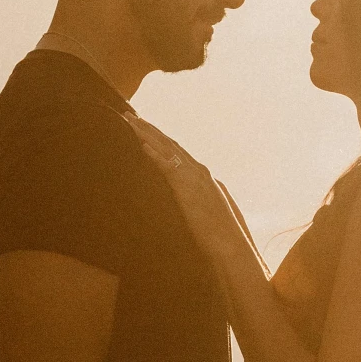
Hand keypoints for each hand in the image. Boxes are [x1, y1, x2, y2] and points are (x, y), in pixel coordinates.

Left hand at [131, 119, 244, 258]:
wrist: (231, 246)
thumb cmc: (219, 235)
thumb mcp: (204, 212)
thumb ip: (194, 200)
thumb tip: (184, 200)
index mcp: (202, 175)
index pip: (177, 151)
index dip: (160, 138)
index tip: (144, 127)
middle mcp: (198, 171)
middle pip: (169, 144)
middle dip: (149, 128)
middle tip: (130, 116)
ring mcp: (194, 177)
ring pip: (166, 149)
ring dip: (146, 134)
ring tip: (130, 121)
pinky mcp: (188, 189)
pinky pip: (168, 167)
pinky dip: (155, 155)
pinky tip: (142, 145)